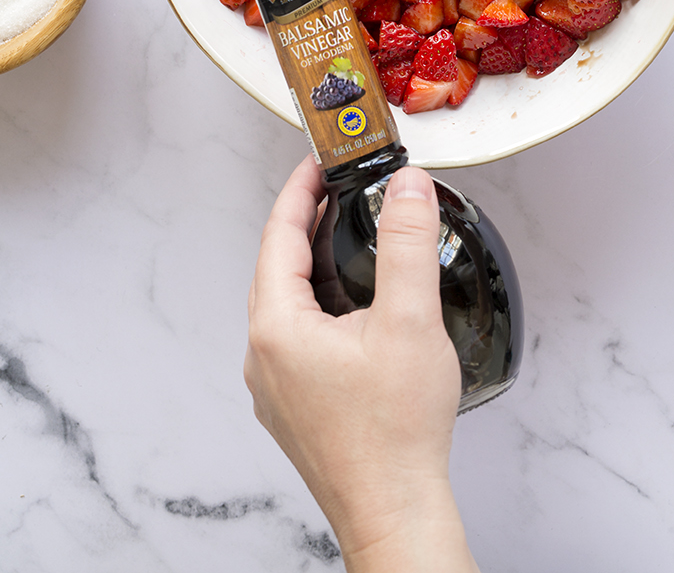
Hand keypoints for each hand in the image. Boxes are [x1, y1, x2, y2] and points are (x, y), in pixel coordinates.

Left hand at [244, 157, 478, 572]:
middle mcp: (264, 357)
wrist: (395, 511)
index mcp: (277, 328)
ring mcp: (276, 386)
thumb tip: (407, 187)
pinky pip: (298, 337)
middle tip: (336, 193)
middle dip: (307, 223)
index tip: (319, 163)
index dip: (300, 190)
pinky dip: (321, 306)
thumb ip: (408, 242)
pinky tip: (357, 308)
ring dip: (315, 266)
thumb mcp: (409, 319)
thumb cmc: (395, 434)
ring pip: (287, 304)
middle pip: (278, 267)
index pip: (279, 235)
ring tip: (351, 241)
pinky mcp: (295, 407)